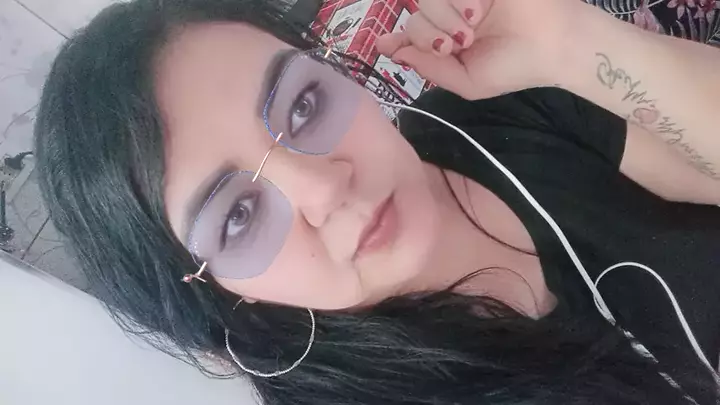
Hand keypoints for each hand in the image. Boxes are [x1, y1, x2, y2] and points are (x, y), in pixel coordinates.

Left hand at [376, 0, 583, 99]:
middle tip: (456, 44)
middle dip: (429, 33)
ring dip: (444, 15)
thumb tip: (396, 55)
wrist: (553, 45)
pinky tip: (482, 10)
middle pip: (415, 17)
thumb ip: (430, 68)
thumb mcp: (466, 81)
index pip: (412, 37)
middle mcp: (451, 17)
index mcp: (448, 43)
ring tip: (473, 28)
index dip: (394, 40)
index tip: (384, 43)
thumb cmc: (513, 68)